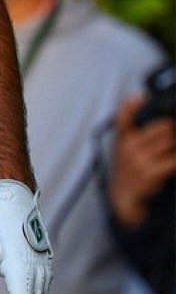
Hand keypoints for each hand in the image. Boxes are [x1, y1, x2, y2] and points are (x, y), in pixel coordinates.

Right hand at [109, 95, 175, 228]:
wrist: (123, 197)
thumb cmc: (129, 168)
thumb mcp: (123, 146)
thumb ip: (132, 126)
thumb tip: (144, 101)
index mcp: (122, 138)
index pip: (123, 117)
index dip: (131, 105)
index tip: (142, 97)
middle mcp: (128, 147)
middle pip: (162, 126)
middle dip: (172, 127)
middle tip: (172, 132)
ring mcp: (140, 160)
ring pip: (170, 141)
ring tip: (171, 145)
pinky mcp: (151, 173)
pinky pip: (174, 159)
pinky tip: (173, 156)